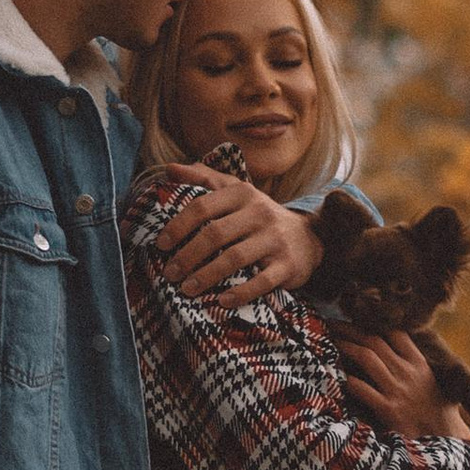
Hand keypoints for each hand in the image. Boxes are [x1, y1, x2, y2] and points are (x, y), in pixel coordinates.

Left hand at [155, 166, 324, 306]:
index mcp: (242, 193)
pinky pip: (261, 281)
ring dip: (206, 276)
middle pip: (215, 234)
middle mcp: (260, 213)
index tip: (161, 245)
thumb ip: (203, 178)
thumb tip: (168, 168)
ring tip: (186, 289)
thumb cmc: (259, 216)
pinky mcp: (287, 265)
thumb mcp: (236, 191)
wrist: (308, 238)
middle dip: (187, 256)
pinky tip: (221, 301)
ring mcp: (275, 239)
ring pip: (235, 258)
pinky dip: (240, 293)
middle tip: (169, 273)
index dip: (178, 226)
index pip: (202, 207)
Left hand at [343, 332, 469, 439]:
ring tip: (329, 342)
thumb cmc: (439, 414)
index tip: (355, 320)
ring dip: (345, 347)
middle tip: (331, 324)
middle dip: (350, 330)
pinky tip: (335, 376)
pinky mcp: (388, 410)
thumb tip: (397, 353)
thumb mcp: (433, 383)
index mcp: (419, 364)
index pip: (395, 333)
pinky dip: (346, 379)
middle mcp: (408, 372)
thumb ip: (416, 367)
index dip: (373, 323)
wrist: (446, 441)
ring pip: (366, 358)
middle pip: (374, 340)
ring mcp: (397, 390)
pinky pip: (362, 388)